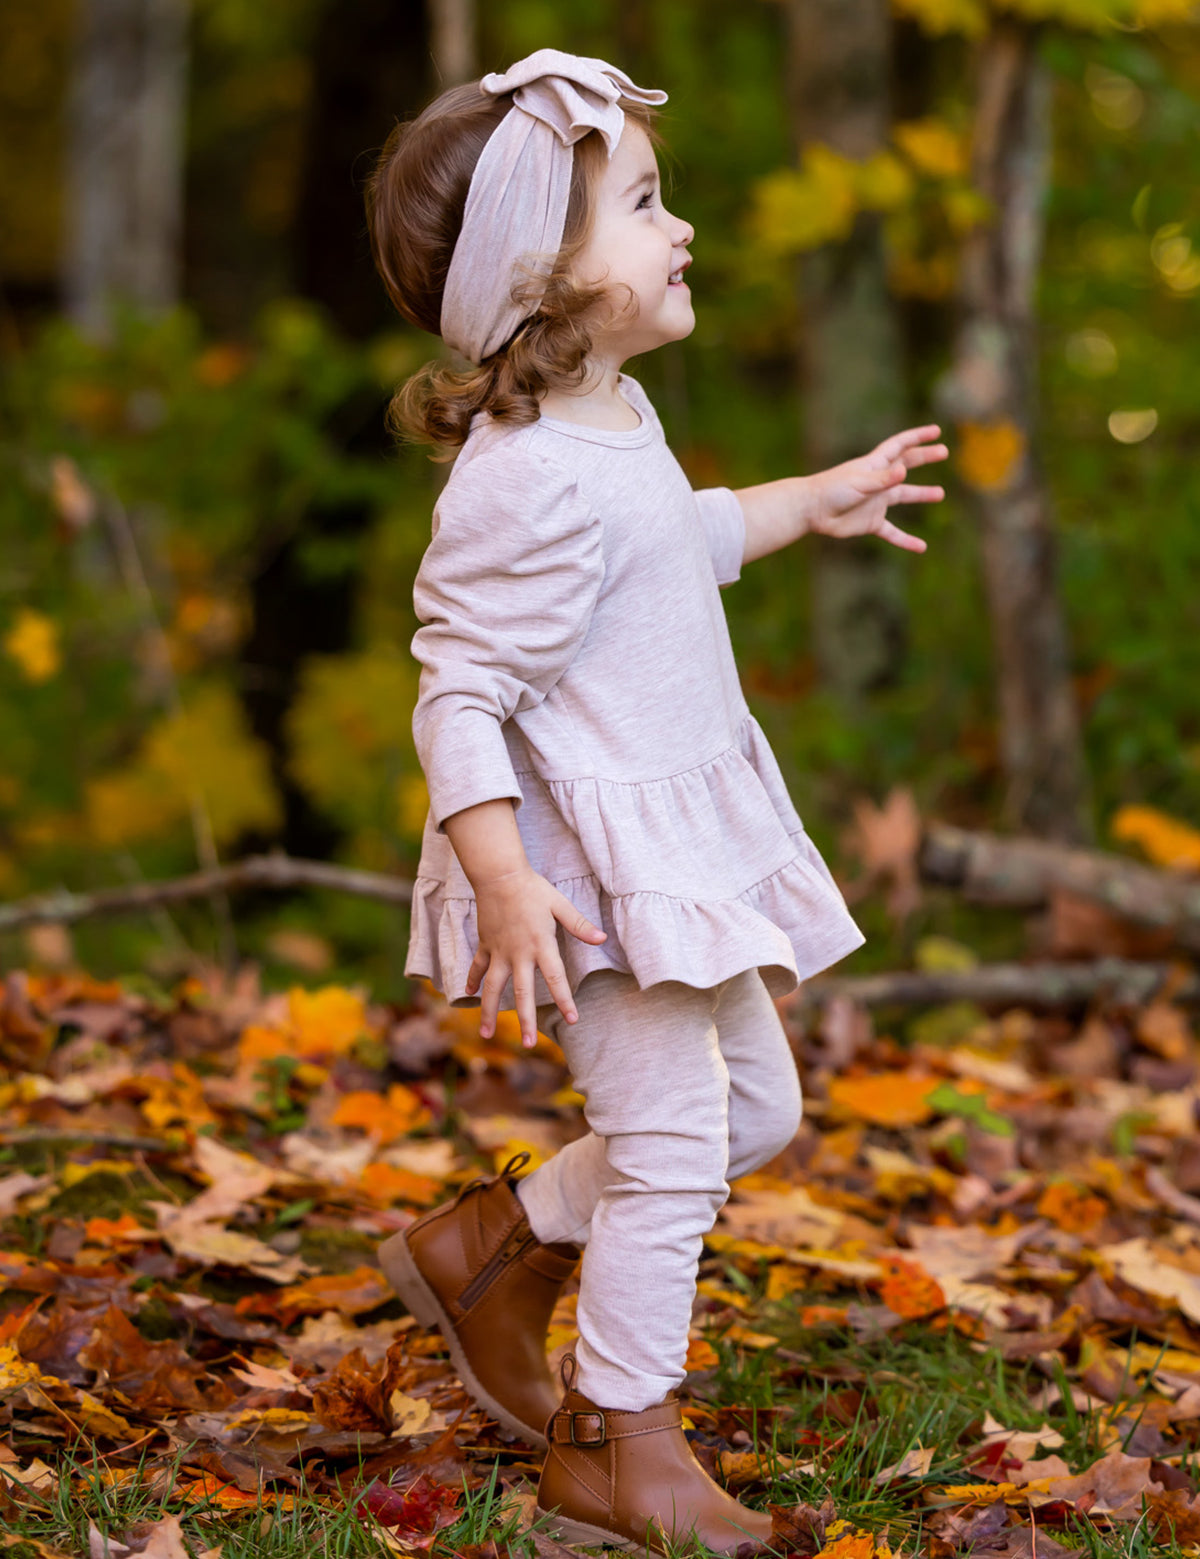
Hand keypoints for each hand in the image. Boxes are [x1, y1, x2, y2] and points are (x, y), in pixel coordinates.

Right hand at [466, 866, 606, 1049]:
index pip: (556, 978)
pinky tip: (469, 995)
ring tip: (486, 1034)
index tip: (573, 1019)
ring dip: (489, 1011)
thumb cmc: (532, 888)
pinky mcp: (486, 945)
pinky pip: (478, 967)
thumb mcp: (559, 904)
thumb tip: (601, 938)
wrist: (498, 875)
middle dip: (525, 1019)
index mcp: (541, 945)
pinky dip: (473, 981)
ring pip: (493, 988)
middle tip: (526, 1044)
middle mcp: (518, 954)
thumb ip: (579, 924)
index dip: (565, 1000)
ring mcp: (499, 951)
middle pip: (522, 993)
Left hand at [807, 424, 947, 551]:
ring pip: (904, 496)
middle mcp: (878, 481)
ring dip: (921, 494)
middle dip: (924, 457)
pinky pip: (892, 532)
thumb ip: (881, 480)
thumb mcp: (858, 483)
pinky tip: (921, 548)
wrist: (811, 512)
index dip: (918, 437)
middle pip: (906, 464)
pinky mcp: (871, 522)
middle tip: (944, 451)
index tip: (936, 431)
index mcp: (875, 465)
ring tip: (940, 494)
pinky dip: (906, 540)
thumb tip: (903, 471)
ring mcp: (876, 502)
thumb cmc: (831, 491)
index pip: (900, 446)